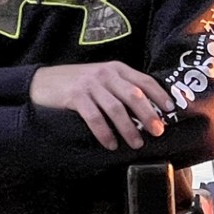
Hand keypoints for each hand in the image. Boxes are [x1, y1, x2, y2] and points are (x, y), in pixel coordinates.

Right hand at [30, 61, 172, 150]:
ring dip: (128, 128)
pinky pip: (94, 118)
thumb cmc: (77, 83)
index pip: (144, 80)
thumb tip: (146, 111)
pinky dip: (104, 133)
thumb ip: (121, 88)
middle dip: (148, 115)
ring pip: (116, 108)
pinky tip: (111, 144)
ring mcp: (90, 85)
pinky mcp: (75, 97)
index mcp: (116, 68)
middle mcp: (105, 74)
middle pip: (133, 95)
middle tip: (157, 131)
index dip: (159, 95)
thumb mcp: (101, 79)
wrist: (42, 81)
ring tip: (136, 143)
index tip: (170, 110)